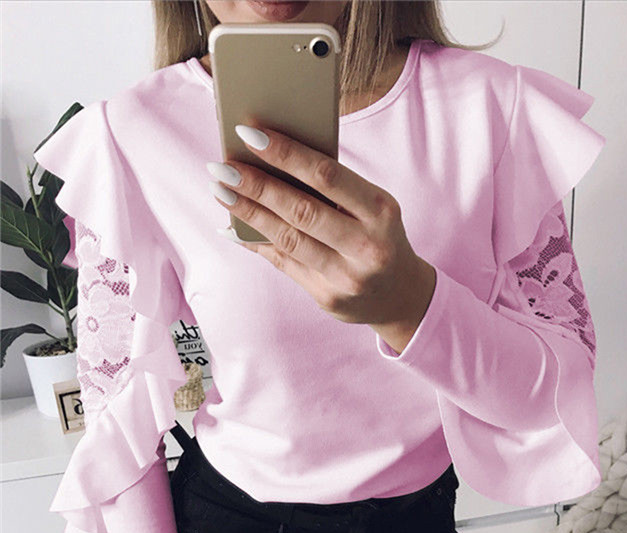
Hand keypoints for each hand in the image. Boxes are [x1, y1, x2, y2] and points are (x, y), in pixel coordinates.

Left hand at [207, 122, 436, 351]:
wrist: (400, 296)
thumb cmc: (379, 238)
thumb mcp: (373, 209)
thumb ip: (336, 190)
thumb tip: (275, 161)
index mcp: (381, 212)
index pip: (328, 176)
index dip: (286, 154)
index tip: (250, 134)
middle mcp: (366, 246)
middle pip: (302, 210)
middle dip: (257, 186)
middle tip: (222, 166)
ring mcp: (347, 277)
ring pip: (288, 240)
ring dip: (248, 213)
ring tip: (220, 191)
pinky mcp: (328, 298)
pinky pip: (284, 264)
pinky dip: (255, 243)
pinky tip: (232, 227)